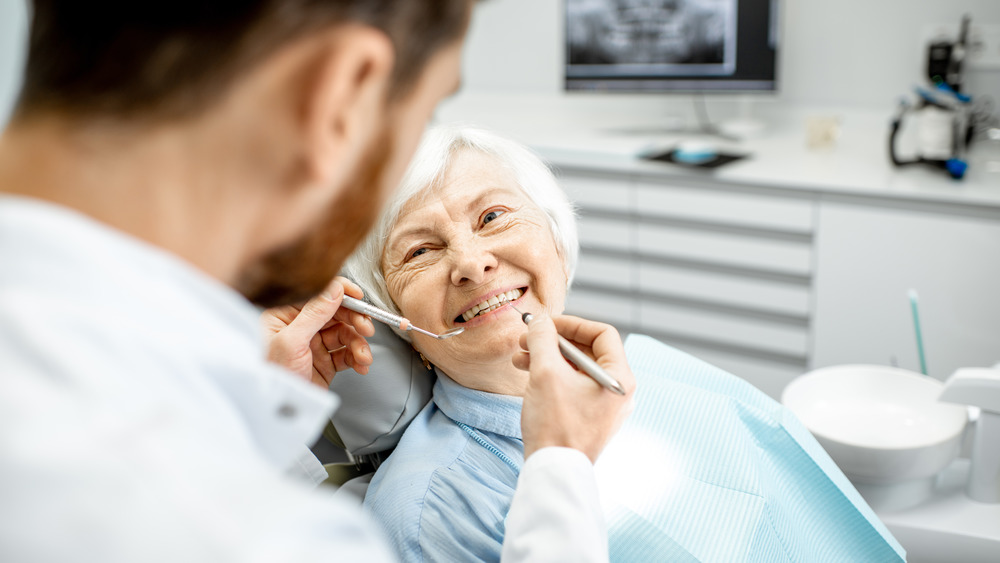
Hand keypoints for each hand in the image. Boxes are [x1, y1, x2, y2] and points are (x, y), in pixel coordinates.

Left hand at [261, 276, 375, 387]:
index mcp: (285, 315)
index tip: (359, 297)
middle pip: (336, 314)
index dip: (341, 293)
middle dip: (355, 321)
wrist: (278, 412)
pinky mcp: (324, 362)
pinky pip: (346, 354)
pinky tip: (361, 365)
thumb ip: (314, 313)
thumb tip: (334, 289)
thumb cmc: (273, 377)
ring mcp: (314, 345)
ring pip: (345, 334)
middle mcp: (300, 327)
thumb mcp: (292, 341)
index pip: (318, 295)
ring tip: (363, 357)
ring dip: (359, 344)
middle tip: (367, 329)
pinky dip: (357, 358)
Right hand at [513, 314, 635, 463]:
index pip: (602, 334)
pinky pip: (573, 387)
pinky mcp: (589, 418)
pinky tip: (527, 374)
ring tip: (519, 357)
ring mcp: (604, 406)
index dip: (572, 324)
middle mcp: (618, 391)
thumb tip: (539, 321)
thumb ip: (543, 339)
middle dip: (554, 341)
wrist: (553, 470)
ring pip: (576, 369)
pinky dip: (552, 377)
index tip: (546, 324)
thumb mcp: (546, 372)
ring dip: (548, 358)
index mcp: (619, 378)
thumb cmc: (555, 425)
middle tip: (526, 338)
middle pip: (588, 351)